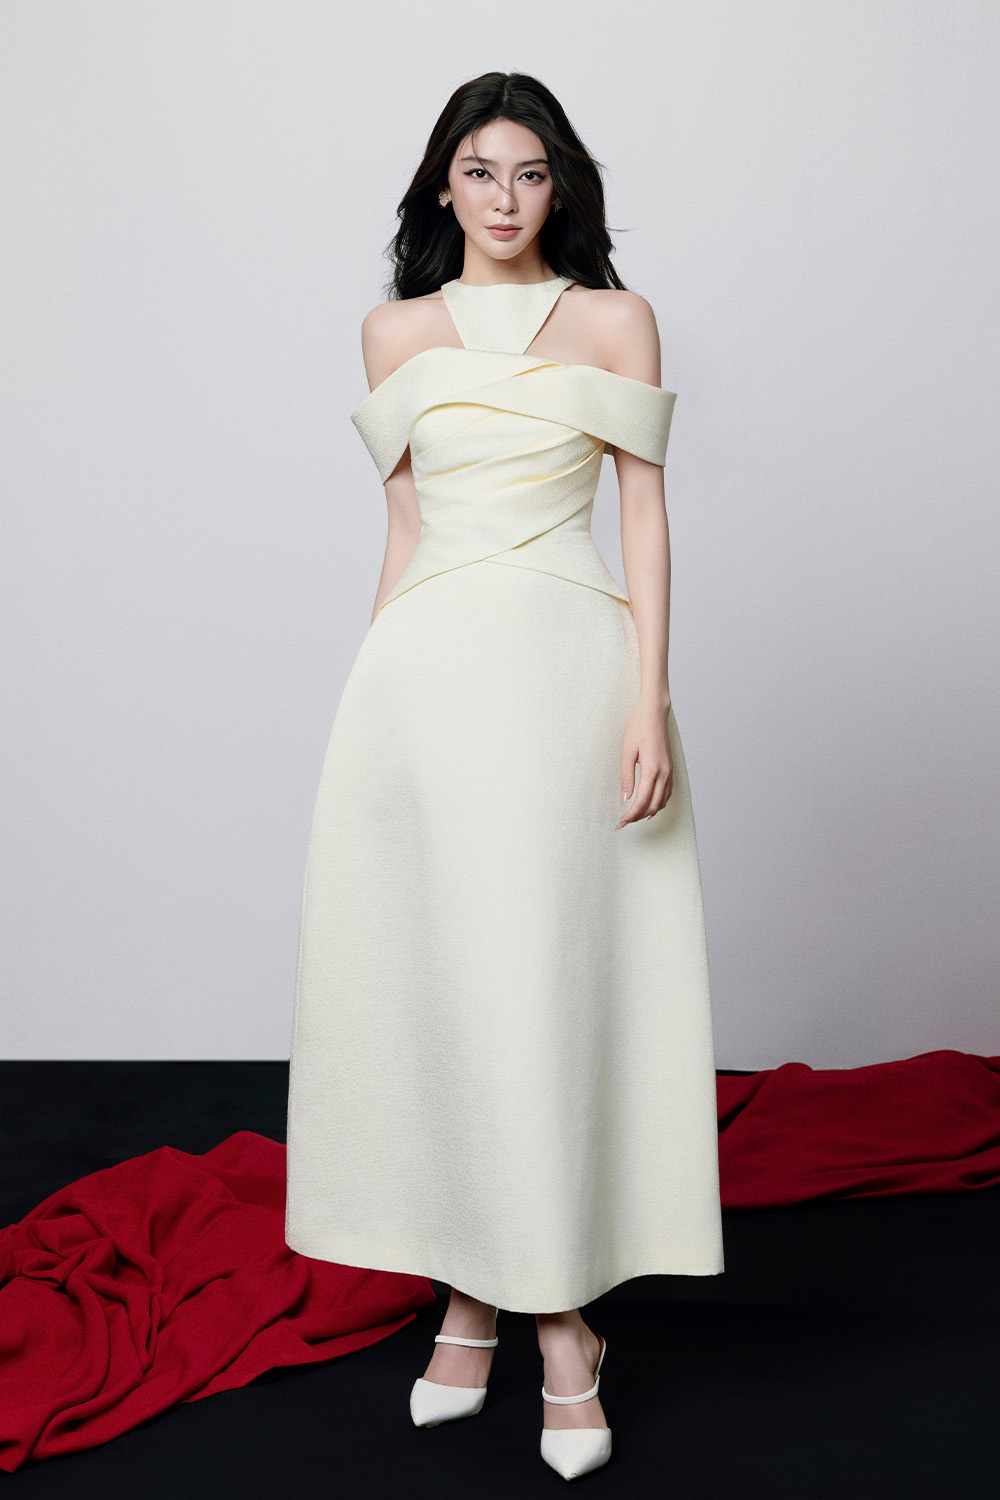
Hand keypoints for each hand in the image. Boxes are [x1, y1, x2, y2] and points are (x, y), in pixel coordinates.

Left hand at [616, 700, 672, 828]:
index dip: (630, 815)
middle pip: (652, 805)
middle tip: (624, 822)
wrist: (655, 713)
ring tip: (633, 816)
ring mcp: (669, 771)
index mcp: (652, 769)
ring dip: (648, 811)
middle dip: (638, 817)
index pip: (641, 801)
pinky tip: (648, 804)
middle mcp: (664, 773)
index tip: (620, 822)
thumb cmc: (639, 728)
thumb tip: (625, 798)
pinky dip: (658, 803)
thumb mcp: (627, 752)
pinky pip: (667, 793)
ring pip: (662, 801)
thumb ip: (626, 777)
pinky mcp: (670, 768)